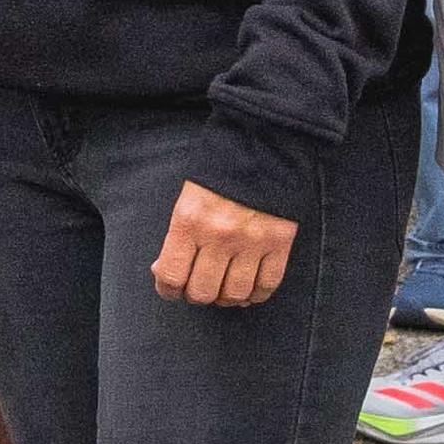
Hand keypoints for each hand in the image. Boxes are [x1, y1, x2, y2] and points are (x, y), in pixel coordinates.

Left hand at [149, 180, 295, 310]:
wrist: (263, 145)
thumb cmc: (218, 172)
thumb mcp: (186, 198)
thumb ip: (177, 236)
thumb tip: (164, 271)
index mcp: (189, 221)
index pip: (172, 276)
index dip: (168, 290)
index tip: (172, 289)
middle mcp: (219, 235)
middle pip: (203, 292)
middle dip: (197, 295)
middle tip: (199, 287)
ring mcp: (252, 241)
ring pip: (235, 294)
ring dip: (226, 298)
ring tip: (224, 289)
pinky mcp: (280, 242)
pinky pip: (267, 284)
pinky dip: (256, 294)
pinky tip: (249, 290)